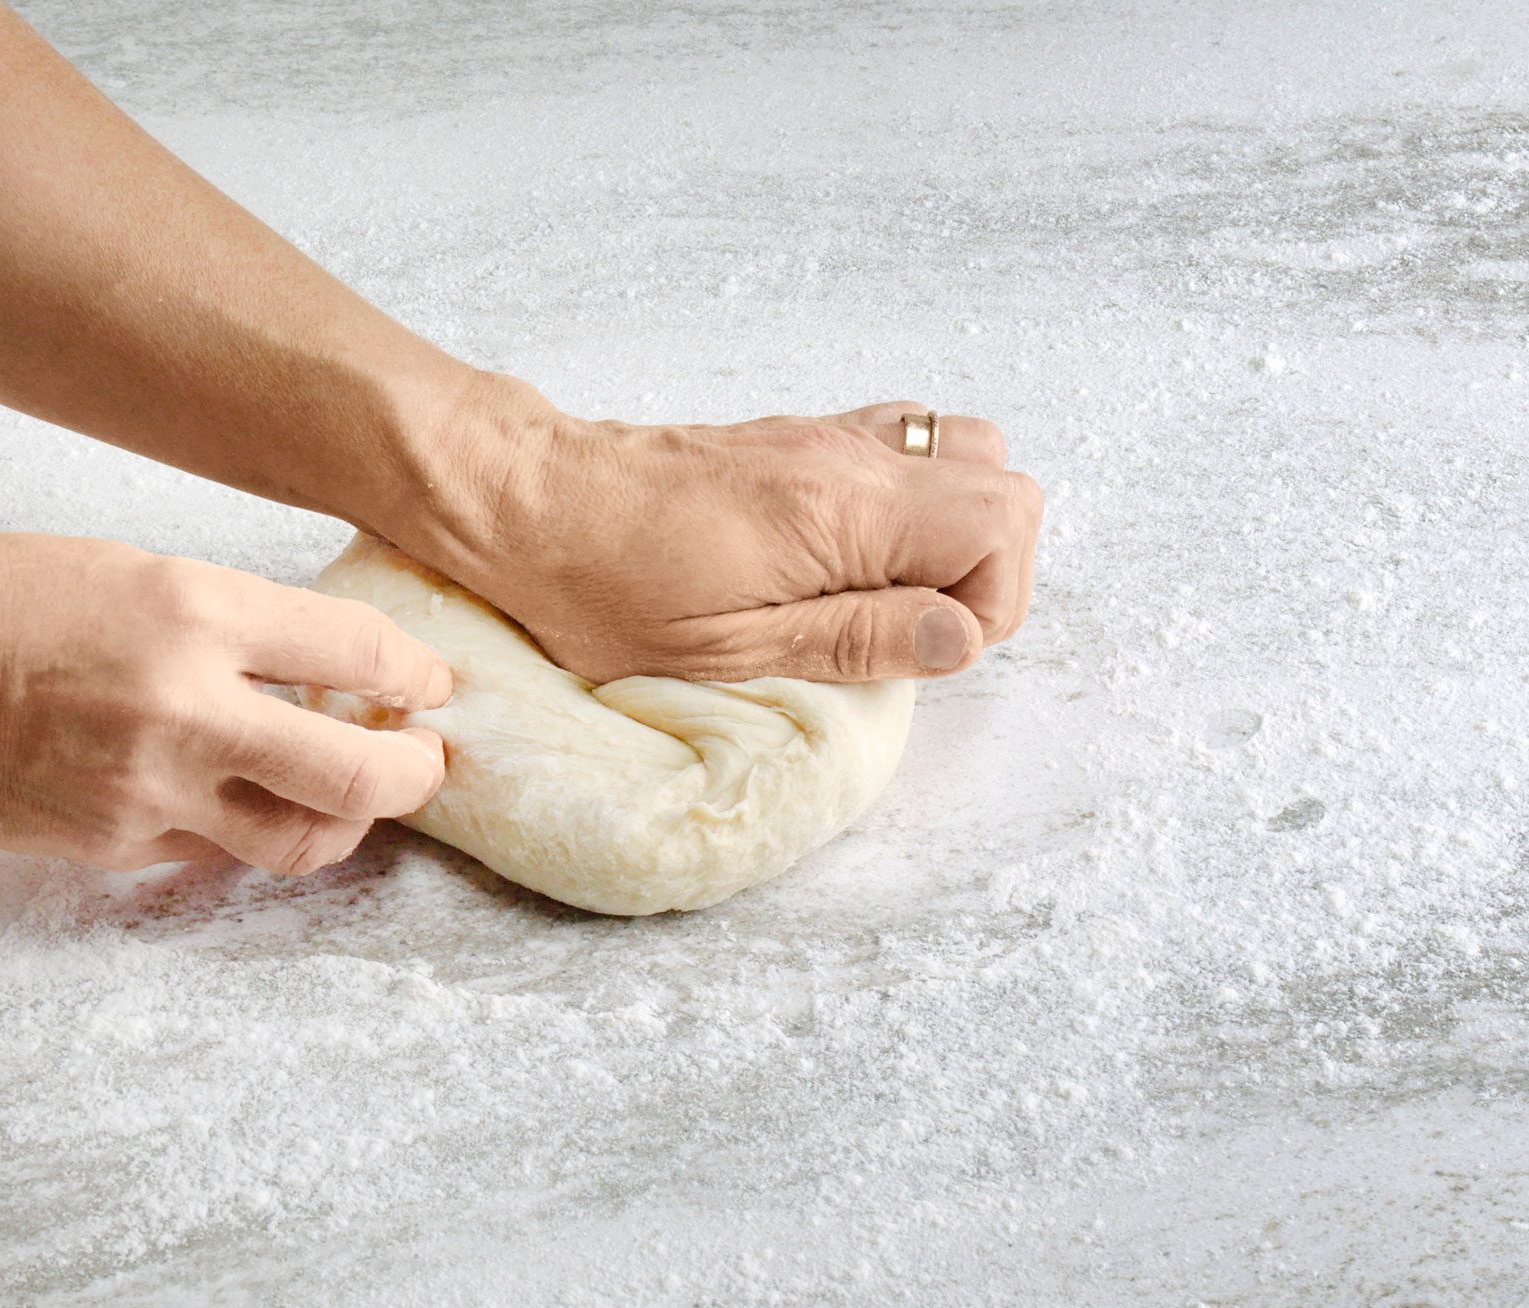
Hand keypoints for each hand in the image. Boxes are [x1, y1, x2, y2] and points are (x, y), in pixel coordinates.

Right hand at [0, 534, 450, 873]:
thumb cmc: (6, 599)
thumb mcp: (142, 572)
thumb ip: (240, 624)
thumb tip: (332, 674)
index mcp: (197, 613)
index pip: (357, 652)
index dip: (415, 672)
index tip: (431, 684)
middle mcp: (186, 709)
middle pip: (359, 775)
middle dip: (417, 774)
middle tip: (427, 762)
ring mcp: (151, 791)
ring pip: (300, 841)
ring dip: (349, 824)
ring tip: (354, 796)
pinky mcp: (116, 846)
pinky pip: (219, 855)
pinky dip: (252, 832)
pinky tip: (250, 801)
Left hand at [385, 376, 1043, 683]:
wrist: (525, 499)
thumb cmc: (602, 582)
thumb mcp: (728, 647)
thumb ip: (856, 637)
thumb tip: (960, 636)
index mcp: (842, 509)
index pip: (1003, 522)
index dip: (988, 602)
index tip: (920, 647)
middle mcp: (849, 457)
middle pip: (1003, 482)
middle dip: (984, 569)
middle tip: (903, 627)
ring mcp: (827, 439)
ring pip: (961, 456)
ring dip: (948, 533)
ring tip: (876, 594)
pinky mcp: (800, 440)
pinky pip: (901, 449)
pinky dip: (905, 505)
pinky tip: (843, 558)